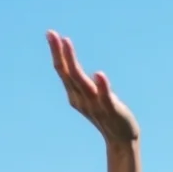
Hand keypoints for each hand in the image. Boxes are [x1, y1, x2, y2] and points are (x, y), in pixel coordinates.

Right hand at [46, 30, 139, 144]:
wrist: (121, 138)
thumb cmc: (105, 114)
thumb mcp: (89, 97)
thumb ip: (80, 83)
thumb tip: (70, 64)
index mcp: (74, 95)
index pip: (63, 71)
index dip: (57, 52)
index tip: (51, 33)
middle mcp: (81, 99)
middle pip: (68, 73)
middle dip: (60, 53)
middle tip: (52, 34)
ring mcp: (95, 105)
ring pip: (81, 81)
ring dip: (73, 61)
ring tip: (67, 43)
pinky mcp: (111, 110)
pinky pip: (105, 97)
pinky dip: (102, 86)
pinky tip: (99, 73)